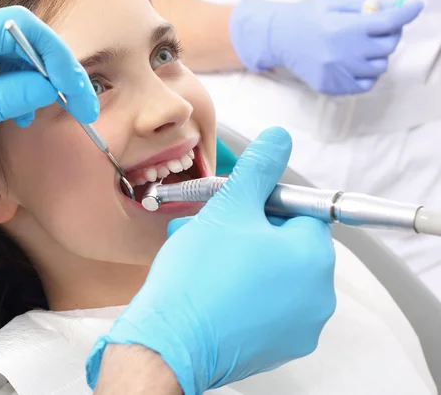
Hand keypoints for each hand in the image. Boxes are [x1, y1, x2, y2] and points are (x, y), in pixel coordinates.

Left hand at [0, 3, 97, 181]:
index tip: (78, 95)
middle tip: (76, 110)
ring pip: (6, 51)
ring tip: (31, 118)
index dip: (58, 58)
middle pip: (17, 37)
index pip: (19, 27)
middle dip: (51, 73)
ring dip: (29, 82)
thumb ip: (2, 98)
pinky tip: (11, 109)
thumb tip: (52, 87)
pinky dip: (7, 84)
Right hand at [86, 127, 335, 393]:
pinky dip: (243, 289)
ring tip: (203, 254)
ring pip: (272, 273)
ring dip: (241, 257)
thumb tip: (279, 140)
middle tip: (214, 229)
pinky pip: (265, 303)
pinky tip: (210, 283)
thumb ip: (259, 168)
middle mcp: (317, 297)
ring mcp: (299, 327)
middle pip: (286, 244)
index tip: (238, 208)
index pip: (302, 212)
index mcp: (313, 258)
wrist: (170, 341)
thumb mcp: (229, 207)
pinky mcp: (277, 347)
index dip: (264, 203)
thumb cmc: (198, 278)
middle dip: (248, 231)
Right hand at [230, 0, 423, 94]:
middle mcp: (345, 53)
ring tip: (364, 49)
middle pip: (388, 46)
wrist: (278, 39)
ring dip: (378, 56)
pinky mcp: (331, 86)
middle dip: (390, 35)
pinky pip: (363, 85)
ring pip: (379, 67)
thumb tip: (392, 7)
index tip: (413, 7)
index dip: (406, 13)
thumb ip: (363, 5)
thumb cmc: (306, 16)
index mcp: (346, 28)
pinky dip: (367, 75)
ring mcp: (338, 73)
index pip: (389, 23)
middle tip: (380, 30)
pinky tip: (357, 65)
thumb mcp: (334, 1)